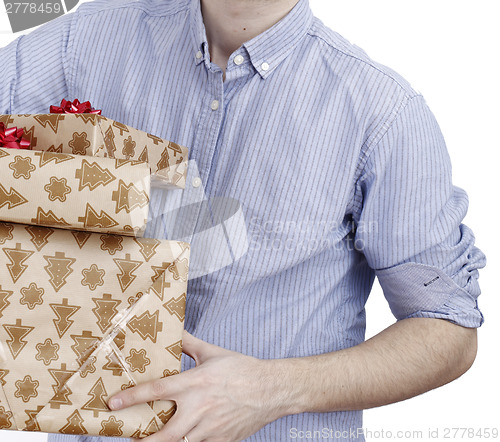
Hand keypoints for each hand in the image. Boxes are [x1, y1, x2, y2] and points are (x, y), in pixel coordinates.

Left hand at [108, 330, 286, 441]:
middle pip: (164, 433)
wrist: (272, 389)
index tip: (112, 403)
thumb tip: (174, 330)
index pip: (157, 390)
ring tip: (151, 440)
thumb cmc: (242, 369)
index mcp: (196, 383)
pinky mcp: (221, 441)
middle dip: (143, 441)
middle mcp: (200, 408)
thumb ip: (189, 344)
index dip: (132, 397)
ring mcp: (211, 428)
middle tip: (129, 439)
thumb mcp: (213, 352)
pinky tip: (183, 439)